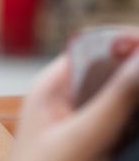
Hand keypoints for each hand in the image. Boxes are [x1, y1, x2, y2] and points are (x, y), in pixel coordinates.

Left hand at [11, 32, 138, 160]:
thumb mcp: (79, 138)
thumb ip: (113, 101)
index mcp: (53, 85)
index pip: (94, 46)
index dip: (128, 43)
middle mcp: (65, 94)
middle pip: (112, 70)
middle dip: (135, 74)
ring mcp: (78, 116)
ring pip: (119, 96)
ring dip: (133, 102)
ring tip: (132, 124)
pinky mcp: (90, 136)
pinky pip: (118, 119)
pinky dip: (131, 122)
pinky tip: (132, 134)